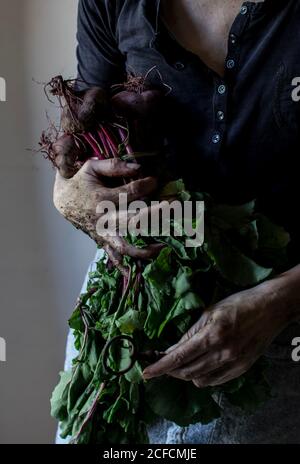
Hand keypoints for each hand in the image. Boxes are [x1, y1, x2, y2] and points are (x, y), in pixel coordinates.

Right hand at [53, 158, 161, 270]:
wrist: (61, 201)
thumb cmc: (80, 182)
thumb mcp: (92, 168)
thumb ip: (114, 166)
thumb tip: (139, 167)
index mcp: (101, 199)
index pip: (129, 194)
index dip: (145, 186)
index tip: (155, 181)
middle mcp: (103, 219)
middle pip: (133, 221)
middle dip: (155, 215)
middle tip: (173, 206)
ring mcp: (103, 234)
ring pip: (125, 246)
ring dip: (145, 248)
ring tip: (164, 246)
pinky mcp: (102, 241)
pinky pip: (114, 257)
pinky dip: (125, 266)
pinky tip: (141, 271)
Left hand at [143, 279, 290, 386]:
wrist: (271, 309)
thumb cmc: (239, 304)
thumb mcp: (210, 312)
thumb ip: (190, 333)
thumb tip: (171, 350)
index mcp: (212, 335)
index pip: (179, 357)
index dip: (160, 367)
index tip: (145, 372)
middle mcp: (222, 353)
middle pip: (187, 371)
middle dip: (170, 369)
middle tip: (163, 359)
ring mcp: (233, 364)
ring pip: (199, 379)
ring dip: (186, 373)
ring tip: (183, 360)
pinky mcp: (241, 370)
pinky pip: (214, 381)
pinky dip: (202, 376)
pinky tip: (200, 365)